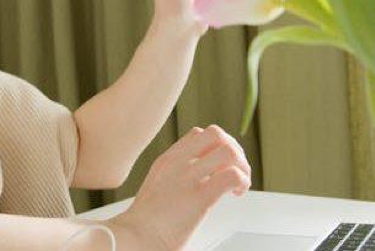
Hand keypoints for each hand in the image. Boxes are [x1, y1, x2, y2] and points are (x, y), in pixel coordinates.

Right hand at [110, 125, 250, 249]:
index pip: (199, 134)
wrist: (132, 240)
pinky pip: (232, 176)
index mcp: (166, 162)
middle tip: (235, 172)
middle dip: (234, 151)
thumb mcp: (155, 190)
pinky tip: (235, 195)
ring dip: (242, 166)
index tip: (220, 167)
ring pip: (228, 150)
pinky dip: (242, 182)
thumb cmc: (144, 226)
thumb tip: (197, 183)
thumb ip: (173, 180)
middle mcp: (177, 164)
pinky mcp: (199, 198)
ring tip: (238, 185)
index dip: (217, 146)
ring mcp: (187, 179)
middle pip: (216, 134)